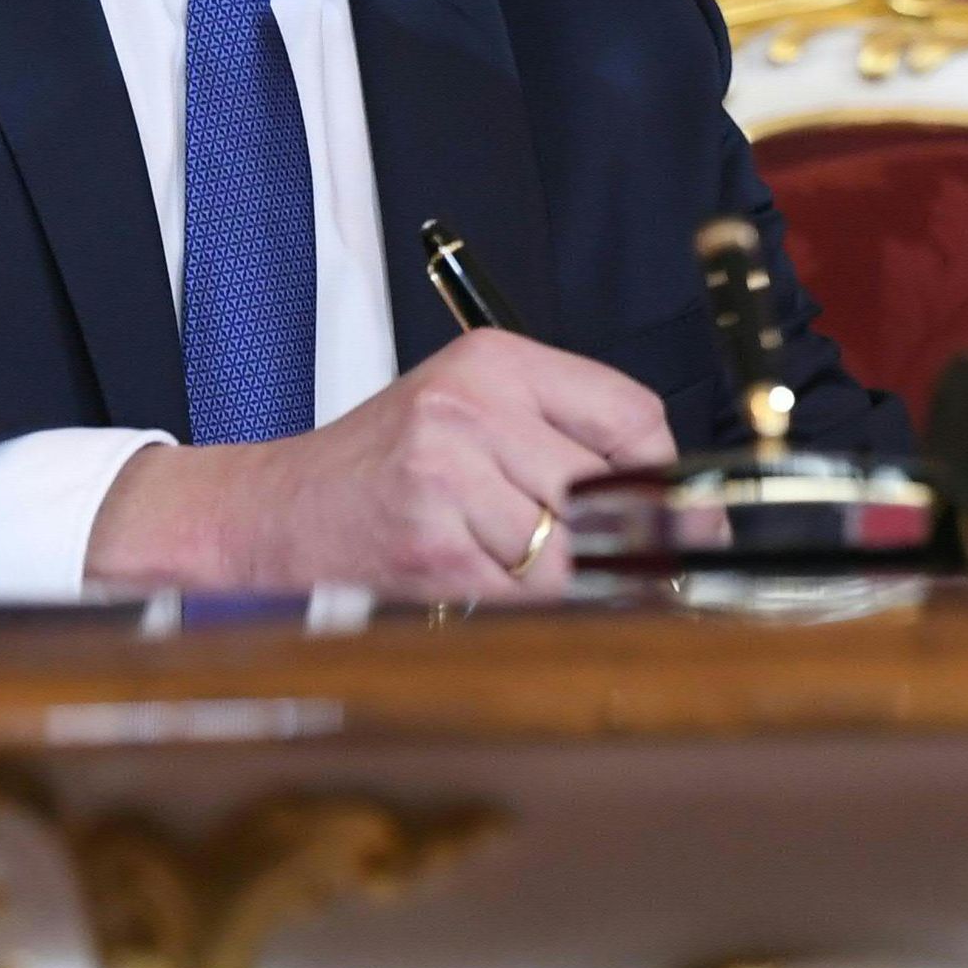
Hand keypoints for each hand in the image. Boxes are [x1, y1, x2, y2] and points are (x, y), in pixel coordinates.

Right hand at [85, 326, 677, 596]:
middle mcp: (473, 406)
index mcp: (495, 361)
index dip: (672, 477)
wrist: (274, 512)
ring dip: (576, 579)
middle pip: (611, 485)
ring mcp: (450, 475)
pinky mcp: (432, 544)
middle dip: (637, 539)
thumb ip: (564, 436)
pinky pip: (526, 591)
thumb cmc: (383, 465)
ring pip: (572, 548)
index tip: (693, 517)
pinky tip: (497, 589)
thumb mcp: (471, 412)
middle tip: (651, 571)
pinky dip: (530, 605)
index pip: (630, 413)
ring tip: (543, 574)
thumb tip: (677, 501)